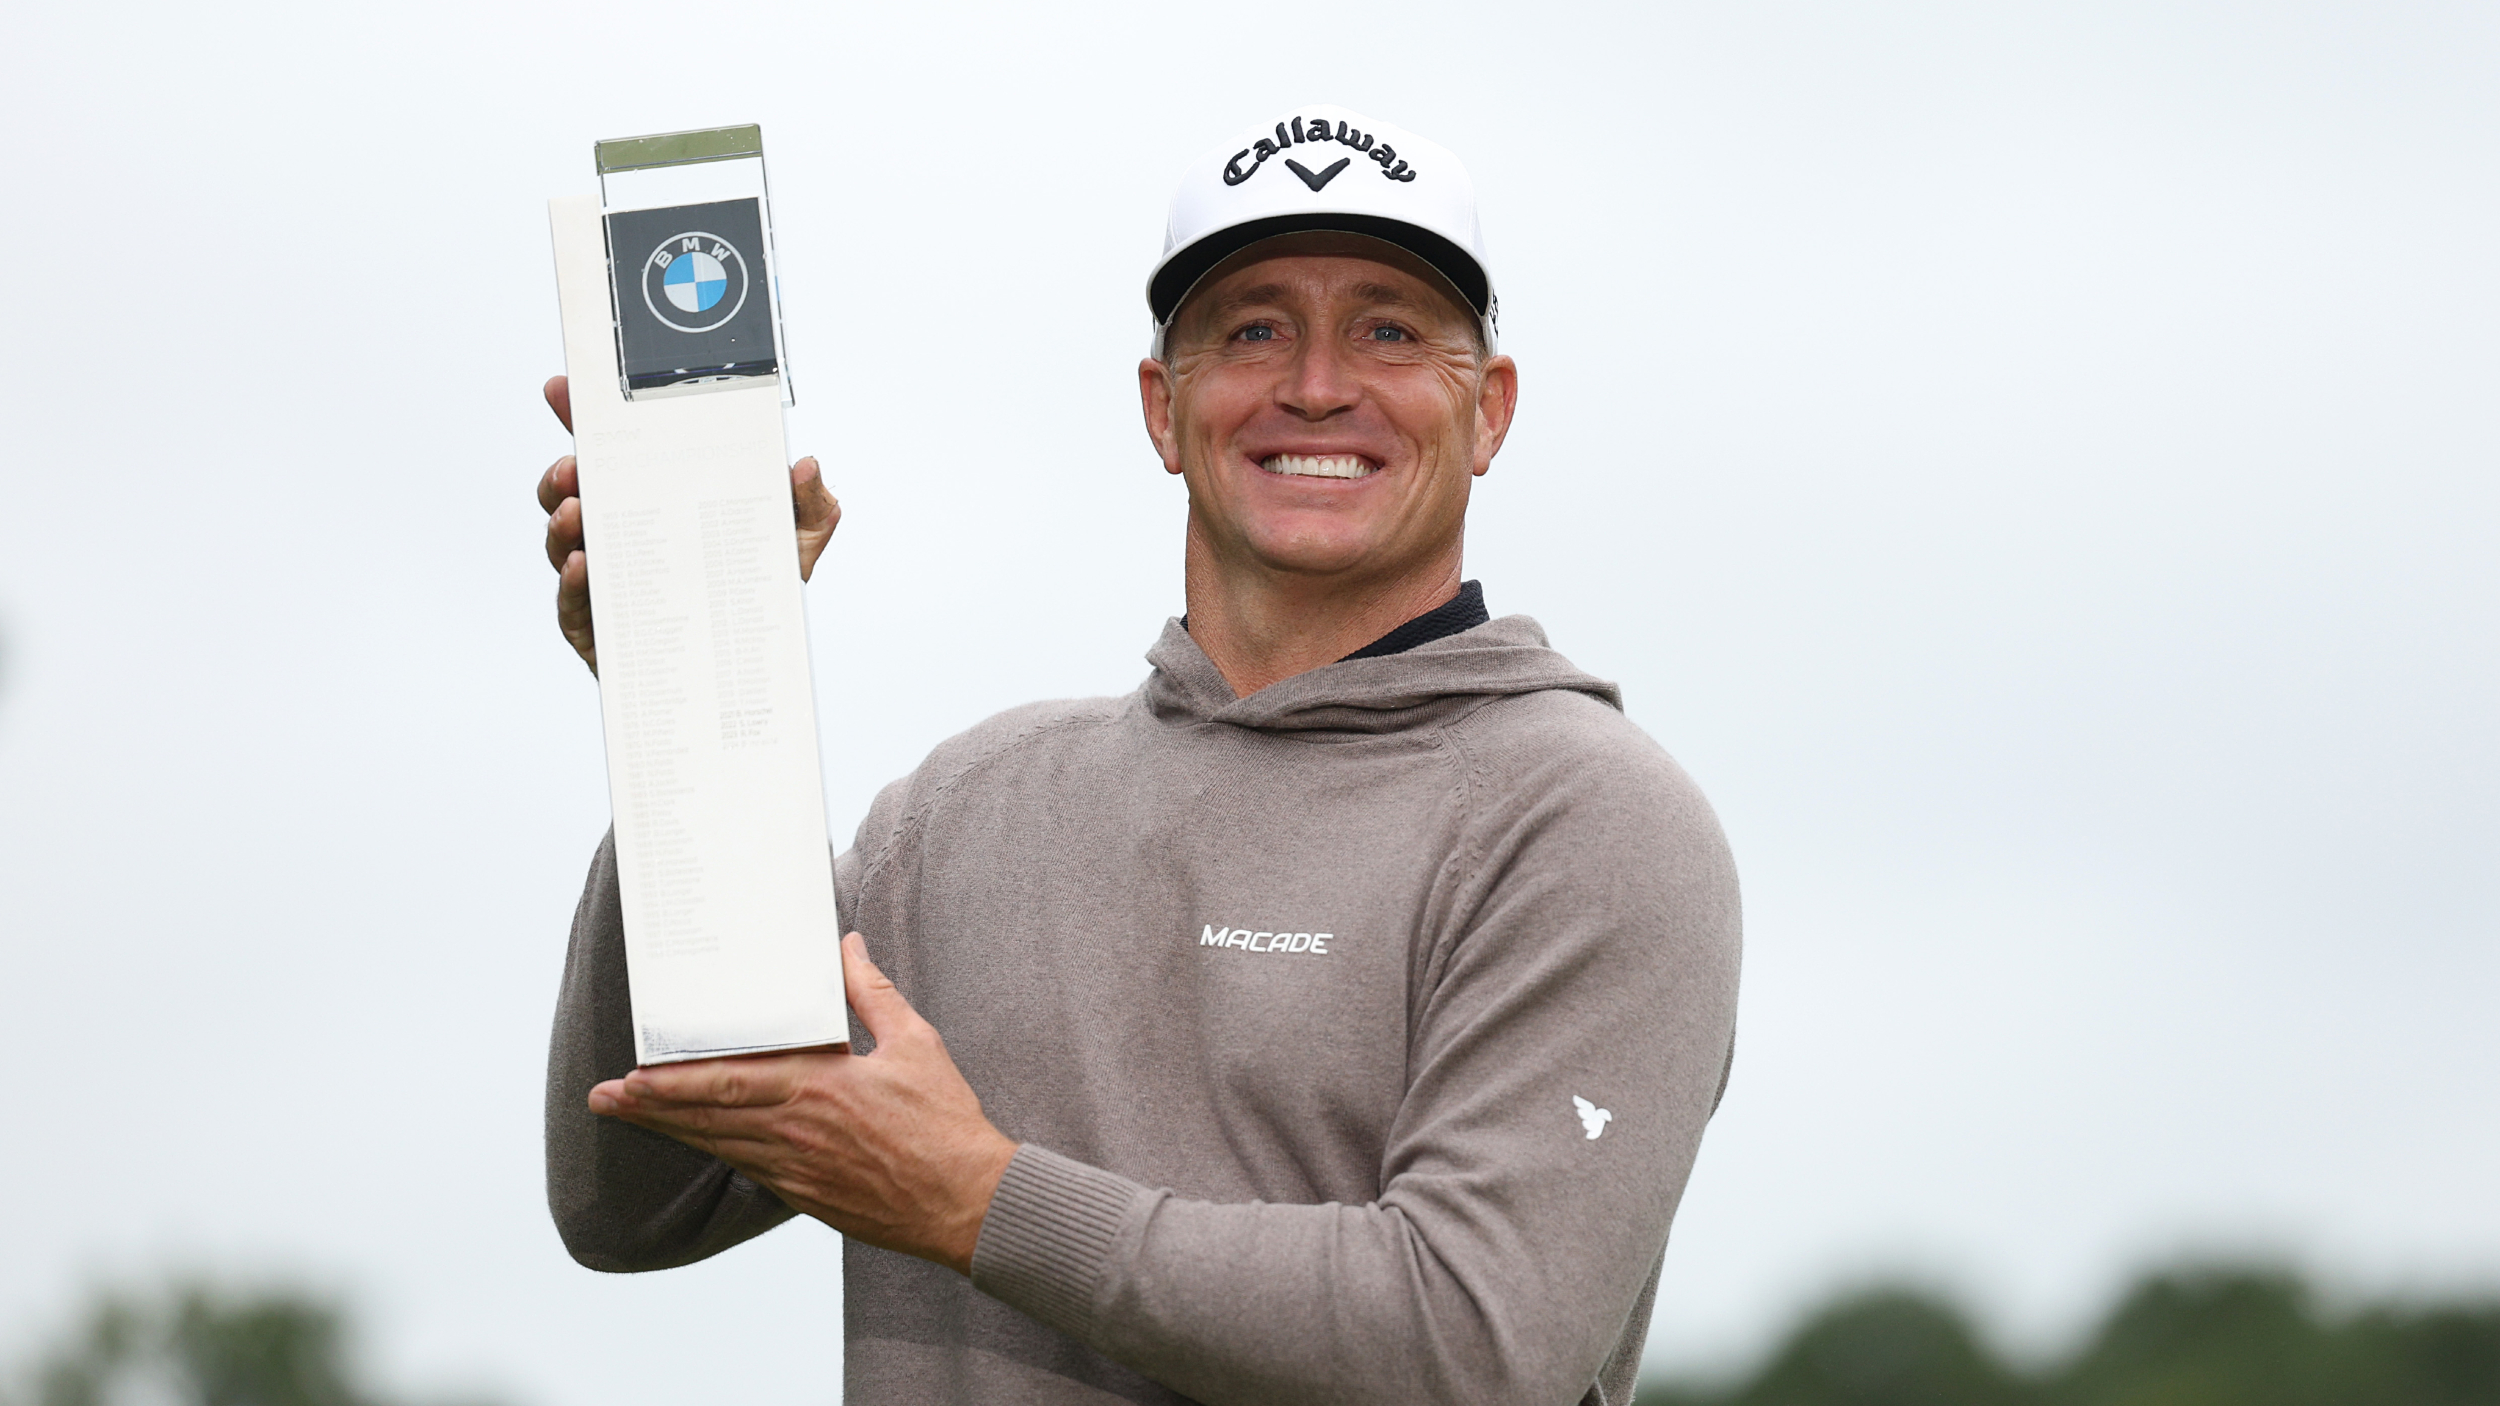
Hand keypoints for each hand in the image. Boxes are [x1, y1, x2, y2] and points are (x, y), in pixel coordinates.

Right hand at [536, 375, 841, 673]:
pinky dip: (571, 583)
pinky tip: (583, 565)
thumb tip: (806, 467)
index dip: (582, 420)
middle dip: (562, 475)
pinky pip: (573, 605)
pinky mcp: (599, 632)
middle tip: (573, 465)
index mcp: (654, 503)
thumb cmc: (757, 600)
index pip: (610, 454)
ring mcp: (605, 583)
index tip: (565, 390)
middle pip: (570, 495)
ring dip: (560, 525)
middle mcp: (622, 538)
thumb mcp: (792, 546)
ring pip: (562, 546)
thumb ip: (808, 506)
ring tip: (575, 511)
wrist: (750, 677)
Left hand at [586, 933, 1018, 1273]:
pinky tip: (697, 1143)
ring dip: (670, 1132)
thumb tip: (847, 947)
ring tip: (628, 1117)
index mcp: (820, 1088)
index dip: (673, 1081)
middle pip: (707, 1118)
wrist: (967, 1202)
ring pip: (719, 1147)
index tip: (632, 1074)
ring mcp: (797, 1171)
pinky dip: (715, 1153)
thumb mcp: (915, 1043)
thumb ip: (872, 993)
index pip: (727, 1083)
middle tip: (604, 1098)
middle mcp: (797, 1131)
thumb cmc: (945, 1123)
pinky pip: (748, 1170)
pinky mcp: (806, 1197)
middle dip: (650, 1108)